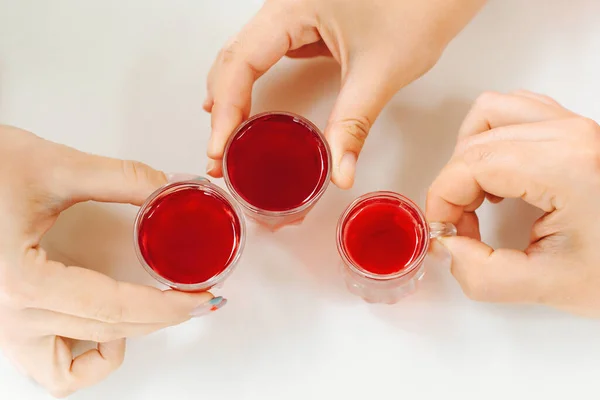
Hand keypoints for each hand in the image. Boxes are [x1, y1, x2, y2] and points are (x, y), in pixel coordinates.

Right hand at [0, 126, 218, 396]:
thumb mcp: (51, 167)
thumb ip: (119, 179)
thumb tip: (168, 189)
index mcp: (19, 281)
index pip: (114, 308)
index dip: (167, 306)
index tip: (202, 297)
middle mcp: (6, 316)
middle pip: (104, 334)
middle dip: (160, 319)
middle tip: (194, 298)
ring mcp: (0, 325)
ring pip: (67, 369)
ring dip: (115, 346)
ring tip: (145, 312)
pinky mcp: (1, 321)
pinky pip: (43, 364)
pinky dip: (78, 356)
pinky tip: (98, 324)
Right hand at [204, 0, 485, 187]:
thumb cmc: (421, 1)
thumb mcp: (381, 69)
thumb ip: (353, 125)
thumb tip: (340, 172)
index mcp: (292, 7)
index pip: (240, 63)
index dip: (226, 111)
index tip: (219, 150)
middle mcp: (286, 6)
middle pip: (234, 59)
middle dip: (223, 109)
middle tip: (219, 154)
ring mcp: (296, 12)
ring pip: (248, 56)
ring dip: (234, 97)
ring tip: (226, 137)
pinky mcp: (310, 21)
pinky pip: (270, 54)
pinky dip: (256, 85)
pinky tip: (252, 107)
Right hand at [426, 90, 599, 316]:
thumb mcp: (548, 287)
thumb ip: (481, 273)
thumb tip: (447, 245)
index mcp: (568, 166)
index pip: (471, 164)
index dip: (442, 199)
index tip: (445, 231)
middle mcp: (573, 133)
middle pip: (475, 142)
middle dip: (454, 186)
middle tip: (462, 227)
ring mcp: (578, 126)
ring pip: (491, 112)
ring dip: (469, 155)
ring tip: (480, 195)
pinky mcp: (577, 130)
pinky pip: (516, 110)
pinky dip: (493, 138)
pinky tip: (502, 177)